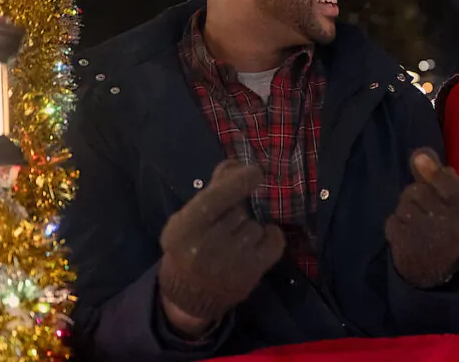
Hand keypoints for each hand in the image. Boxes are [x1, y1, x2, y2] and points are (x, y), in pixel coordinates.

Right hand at [158, 161, 285, 333]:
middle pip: (239, 211)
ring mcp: (229, 263)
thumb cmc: (189, 247)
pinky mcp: (250, 274)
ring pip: (255, 226)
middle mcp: (205, 247)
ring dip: (250, 229)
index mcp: (184, 229)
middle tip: (224, 227)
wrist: (190, 295)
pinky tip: (258, 242)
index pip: (217, 198)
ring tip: (234, 241)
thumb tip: (236, 163)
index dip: (238, 181)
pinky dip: (270, 237)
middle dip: (236, 213)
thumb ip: (213, 190)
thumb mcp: (188, 218)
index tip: (254, 172)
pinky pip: (274, 242)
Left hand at [385, 148, 458, 287]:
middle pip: (419, 191)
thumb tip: (419, 152)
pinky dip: (397, 224)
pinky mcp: (406, 246)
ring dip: (407, 208)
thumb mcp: (453, 198)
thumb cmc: (447, 222)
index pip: (452, 187)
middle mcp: (451, 225)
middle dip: (418, 194)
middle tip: (428, 207)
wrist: (436, 267)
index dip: (435, 173)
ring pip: (404, 204)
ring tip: (419, 221)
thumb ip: (436, 173)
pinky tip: (409, 233)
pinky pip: (393, 220)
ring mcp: (428, 237)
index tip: (420, 160)